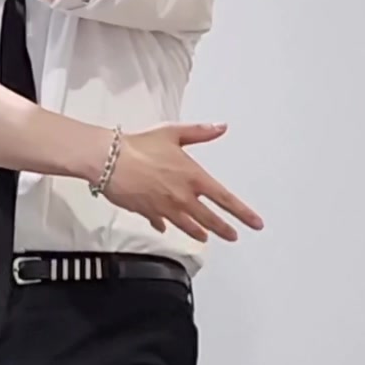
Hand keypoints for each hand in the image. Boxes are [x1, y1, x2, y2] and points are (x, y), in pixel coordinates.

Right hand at [105, 124, 262, 242]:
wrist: (109, 161)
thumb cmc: (139, 146)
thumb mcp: (173, 133)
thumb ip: (200, 132)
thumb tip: (220, 127)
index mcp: (193, 177)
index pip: (225, 199)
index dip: (243, 213)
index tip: (255, 223)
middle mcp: (183, 197)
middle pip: (210, 220)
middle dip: (224, 229)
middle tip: (233, 236)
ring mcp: (166, 208)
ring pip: (188, 226)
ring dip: (198, 233)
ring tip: (204, 237)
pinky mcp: (148, 213)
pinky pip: (161, 222)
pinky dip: (164, 225)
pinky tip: (164, 227)